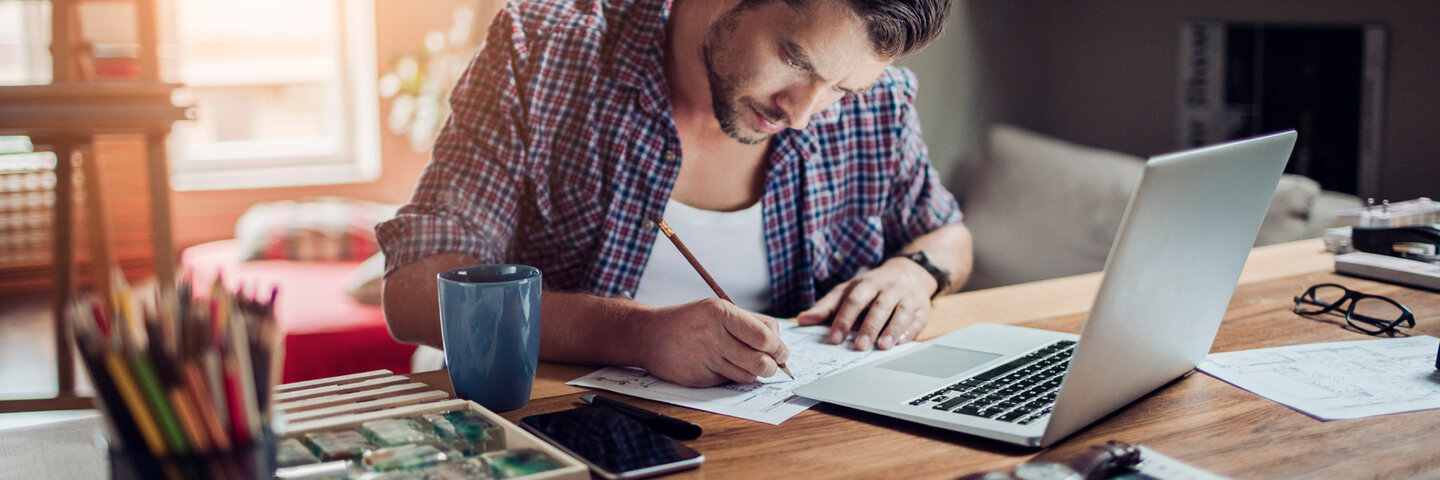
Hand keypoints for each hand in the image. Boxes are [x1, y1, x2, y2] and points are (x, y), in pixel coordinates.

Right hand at [636, 298, 790, 387]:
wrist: (649, 335)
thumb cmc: (690, 321)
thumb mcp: (717, 308)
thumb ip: (749, 324)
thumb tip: (779, 347)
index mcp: (721, 313)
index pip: (764, 337)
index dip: (779, 348)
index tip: (781, 352)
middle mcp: (713, 336)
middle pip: (760, 362)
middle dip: (772, 366)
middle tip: (772, 364)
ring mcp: (705, 359)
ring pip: (747, 375)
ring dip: (753, 372)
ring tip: (745, 362)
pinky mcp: (699, 379)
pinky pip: (729, 382)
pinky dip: (732, 376)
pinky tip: (721, 365)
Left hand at [795, 257, 935, 350]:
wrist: (909, 272)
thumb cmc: (872, 286)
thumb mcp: (848, 290)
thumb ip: (826, 307)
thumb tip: (802, 320)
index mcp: (867, 283)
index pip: (853, 301)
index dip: (843, 319)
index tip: (834, 338)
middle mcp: (888, 288)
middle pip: (878, 306)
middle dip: (869, 327)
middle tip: (859, 346)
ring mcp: (907, 297)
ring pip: (900, 312)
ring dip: (892, 330)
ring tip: (882, 346)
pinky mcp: (922, 308)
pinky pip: (918, 319)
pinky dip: (910, 331)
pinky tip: (901, 342)